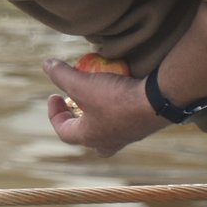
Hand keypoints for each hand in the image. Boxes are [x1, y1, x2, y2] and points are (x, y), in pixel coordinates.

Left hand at [42, 58, 168, 156]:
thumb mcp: (82, 83)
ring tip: (96, 97)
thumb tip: (46, 65)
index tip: (54, 95)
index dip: (54, 113)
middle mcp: (108, 142)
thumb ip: (61, 74)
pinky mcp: (144, 127)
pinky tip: (121, 95)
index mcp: (88, 137)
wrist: (161, 101)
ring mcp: (128, 137)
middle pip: (86, 136)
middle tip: (75, 103)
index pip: (63, 130)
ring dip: (97, 115)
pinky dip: (117, 111)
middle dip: (77, 121)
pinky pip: (125, 122)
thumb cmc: (116, 97)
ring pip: (107, 131)